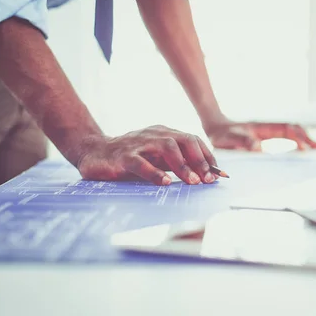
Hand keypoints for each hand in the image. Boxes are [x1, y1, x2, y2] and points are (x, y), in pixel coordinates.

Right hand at [76, 125, 217, 184]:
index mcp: (165, 133)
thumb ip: (178, 164)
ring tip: (193, 182)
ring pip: (166, 148)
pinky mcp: (123, 156)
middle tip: (208, 179)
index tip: (220, 175)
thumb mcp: (158, 158)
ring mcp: (139, 143)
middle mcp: (155, 134)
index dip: (208, 157)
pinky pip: (141, 163)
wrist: (95, 152)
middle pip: (184, 140)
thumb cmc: (132, 157)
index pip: (193, 140)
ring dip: (183, 166)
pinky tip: (165, 183)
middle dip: (200, 160)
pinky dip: (155, 173)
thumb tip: (205, 176)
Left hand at [205, 119, 315, 151]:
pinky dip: (296, 141)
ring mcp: (268, 132)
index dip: (297, 137)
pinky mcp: (266, 137)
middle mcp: (269, 128)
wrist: (215, 128)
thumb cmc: (222, 134)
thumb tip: (258, 148)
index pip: (286, 130)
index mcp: (263, 127)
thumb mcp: (229, 139)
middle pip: (293, 129)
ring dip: (304, 138)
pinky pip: (285, 137)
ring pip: (291, 132)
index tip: (304, 148)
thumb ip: (242, 142)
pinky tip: (301, 149)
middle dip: (307, 137)